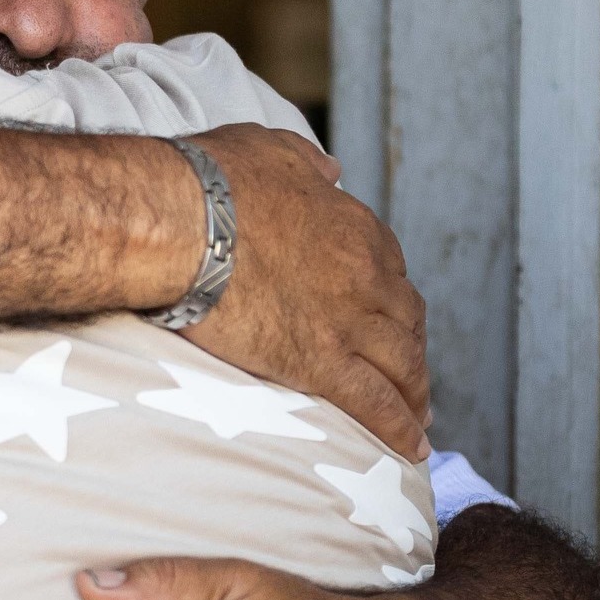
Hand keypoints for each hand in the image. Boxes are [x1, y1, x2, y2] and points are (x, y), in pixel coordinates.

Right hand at [177, 126, 429, 456]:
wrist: (180, 222)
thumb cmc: (212, 179)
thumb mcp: (270, 149)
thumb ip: (308, 163)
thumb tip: (331, 170)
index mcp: (354, 226)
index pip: (389, 265)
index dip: (388, 293)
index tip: (382, 311)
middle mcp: (365, 275)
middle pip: (407, 320)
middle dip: (412, 347)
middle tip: (411, 371)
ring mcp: (347, 322)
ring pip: (403, 365)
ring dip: (416, 392)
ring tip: (419, 417)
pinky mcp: (320, 363)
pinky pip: (375, 404)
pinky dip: (398, 428)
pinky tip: (410, 450)